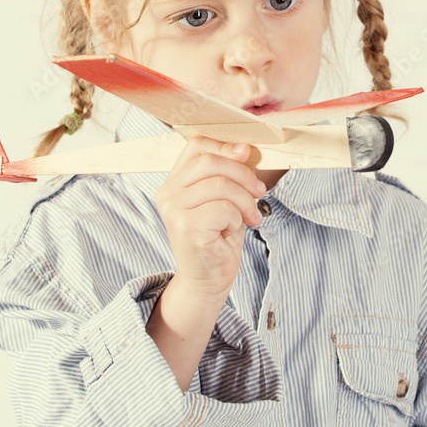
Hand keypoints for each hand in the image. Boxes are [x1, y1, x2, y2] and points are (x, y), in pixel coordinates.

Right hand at [154, 136, 265, 300]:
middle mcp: (168, 193)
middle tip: (259, 191)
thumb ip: (228, 173)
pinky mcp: (186, 227)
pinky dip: (237, 218)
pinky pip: (224, 208)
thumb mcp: (224, 198)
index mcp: (174, 181)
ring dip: (245, 201)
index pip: (197, 145)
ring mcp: (174, 210)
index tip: (248, 157)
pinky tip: (233, 231)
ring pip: (221, 185)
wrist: (207, 280)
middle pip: (211, 162)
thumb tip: (243, 148)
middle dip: (243, 174)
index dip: (226, 147)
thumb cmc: (217, 238)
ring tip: (250, 216)